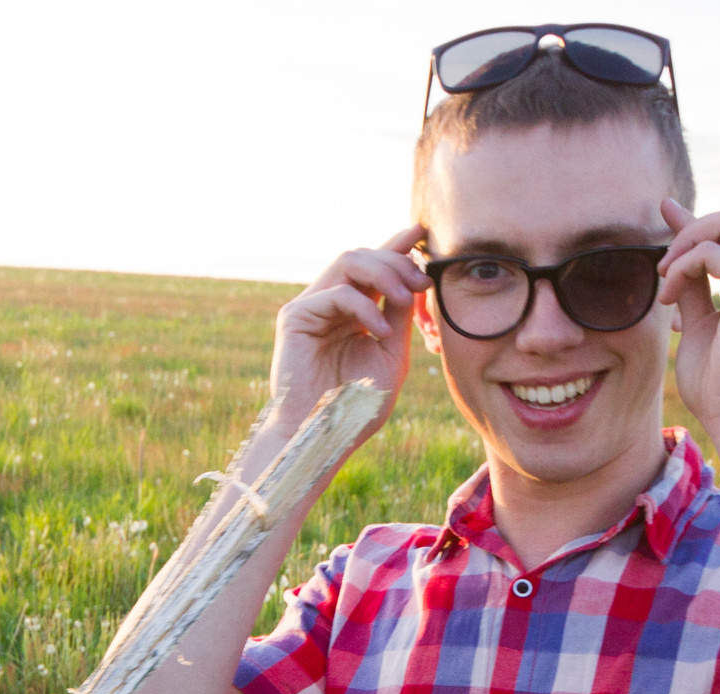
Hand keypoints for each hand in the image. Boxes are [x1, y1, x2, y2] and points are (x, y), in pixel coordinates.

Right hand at [267, 226, 429, 431]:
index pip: (375, 266)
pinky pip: (336, 293)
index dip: (398, 245)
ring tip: (406, 296)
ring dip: (384, 271)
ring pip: (348, 260)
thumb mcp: (391, 355)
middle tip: (423, 281)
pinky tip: (380, 329)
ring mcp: (311, 306)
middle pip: (364, 255)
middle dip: (398, 260)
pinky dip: (364, 306)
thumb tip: (415, 278)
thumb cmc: (358, 405)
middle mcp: (331, 302)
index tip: (424, 231)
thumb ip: (400, 316)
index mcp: (354, 310)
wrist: (324, 436)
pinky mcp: (295, 316)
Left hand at [655, 200, 719, 455]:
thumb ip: (692, 290)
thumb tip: (674, 262)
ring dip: (688, 242)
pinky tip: (668, 298)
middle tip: (664, 268)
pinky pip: (712, 250)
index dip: (700, 220)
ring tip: (665, 280)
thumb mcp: (700, 326)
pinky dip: (684, 266)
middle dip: (694, 229)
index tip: (665, 211)